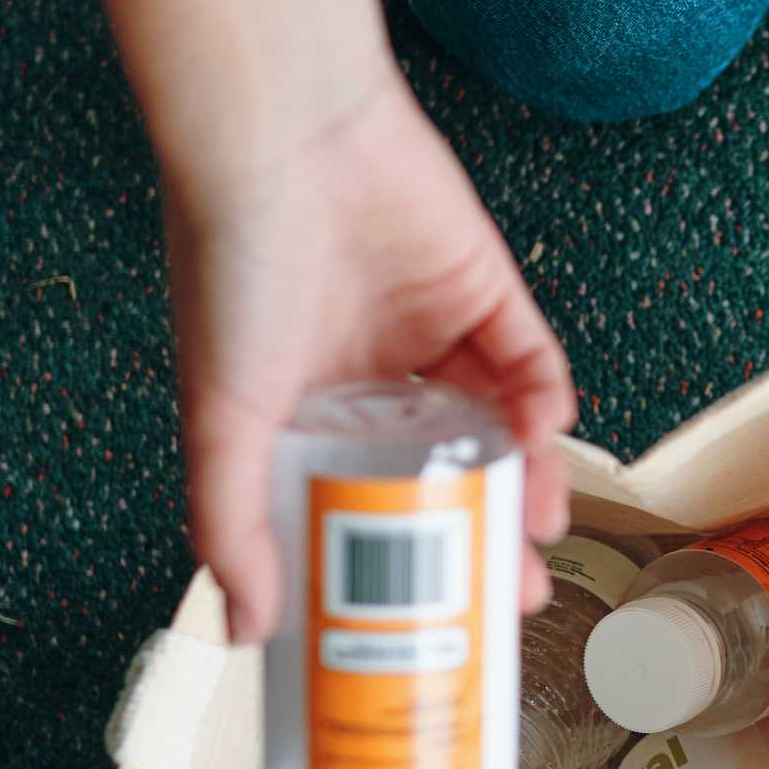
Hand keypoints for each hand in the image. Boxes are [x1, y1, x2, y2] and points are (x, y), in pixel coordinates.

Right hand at [162, 78, 574, 642]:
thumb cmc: (234, 261)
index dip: (400, 564)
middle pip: (446, 478)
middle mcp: (373, 378)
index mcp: (305, 411)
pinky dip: (546, 406)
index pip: (365, 506)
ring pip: (499, 430)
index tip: (431, 622)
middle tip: (511, 598)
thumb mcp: (223, 416)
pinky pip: (532, 362)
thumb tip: (244, 630)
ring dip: (526, 483)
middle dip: (482, 539)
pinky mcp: (487, 290)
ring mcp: (435, 334)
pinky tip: (546, 440)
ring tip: (539, 535)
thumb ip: (231, 524)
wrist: (285, 138)